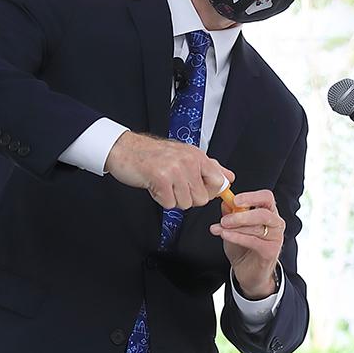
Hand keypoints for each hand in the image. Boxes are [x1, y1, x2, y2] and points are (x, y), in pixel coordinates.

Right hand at [105, 131, 227, 209]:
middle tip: (174, 186)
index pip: (219, 183)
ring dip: (172, 199)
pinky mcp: (161, 178)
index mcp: (198, 156)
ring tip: (164, 185)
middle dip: (187, 198)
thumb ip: (210, 168)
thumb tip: (229, 178)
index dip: (209, 193)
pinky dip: (161, 199)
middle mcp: (189, 161)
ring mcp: (176, 169)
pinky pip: (169, 203)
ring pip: (185, 203)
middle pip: (202, 199)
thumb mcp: (185, 156)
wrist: (124, 149)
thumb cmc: (154, 154)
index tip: (197, 190)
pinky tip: (155, 186)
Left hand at [208, 178, 284, 298]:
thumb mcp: (234, 228)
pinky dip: (237, 237)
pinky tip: (225, 236)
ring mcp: (275, 237)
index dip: (251, 196)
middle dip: (241, 215)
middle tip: (224, 220)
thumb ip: (231, 214)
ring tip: (220, 229)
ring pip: (257, 227)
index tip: (234, 199)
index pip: (266, 197)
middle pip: (263, 212)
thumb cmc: (243, 248)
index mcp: (269, 212)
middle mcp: (276, 223)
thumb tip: (225, 201)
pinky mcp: (271, 251)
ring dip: (235, 228)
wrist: (248, 273)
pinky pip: (253, 241)